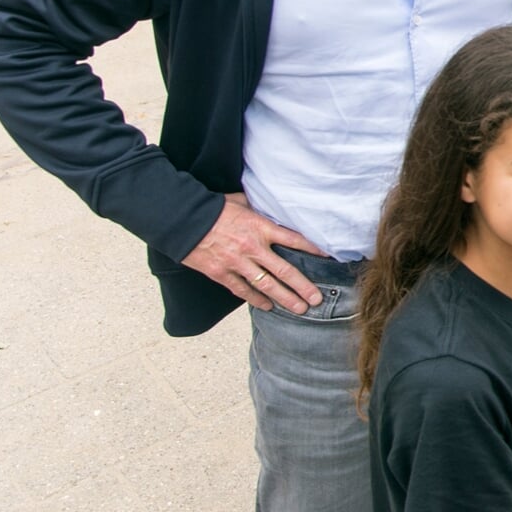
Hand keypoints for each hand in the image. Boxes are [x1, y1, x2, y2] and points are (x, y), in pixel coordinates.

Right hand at [182, 194, 327, 312]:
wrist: (182, 220)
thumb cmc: (213, 208)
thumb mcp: (241, 202)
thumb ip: (259, 208)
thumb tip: (272, 206)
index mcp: (260, 227)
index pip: (294, 240)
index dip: (313, 249)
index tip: (328, 257)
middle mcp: (253, 247)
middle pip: (284, 271)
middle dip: (303, 287)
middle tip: (317, 299)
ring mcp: (237, 263)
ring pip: (266, 286)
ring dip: (285, 299)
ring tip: (300, 309)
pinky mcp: (221, 273)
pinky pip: (242, 290)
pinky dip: (256, 300)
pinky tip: (268, 307)